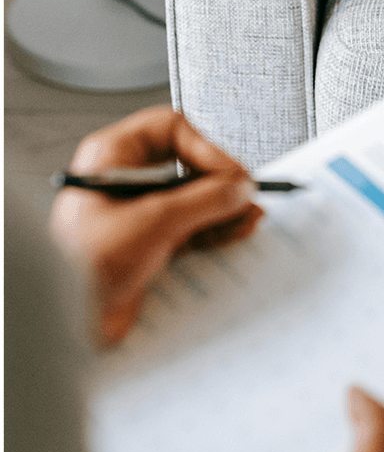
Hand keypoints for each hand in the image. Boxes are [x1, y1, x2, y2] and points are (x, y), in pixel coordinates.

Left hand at [49, 106, 262, 345]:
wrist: (67, 321)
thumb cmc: (82, 265)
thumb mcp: (153, 222)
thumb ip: (204, 200)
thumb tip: (238, 188)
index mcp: (112, 158)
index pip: (171, 130)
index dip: (207, 148)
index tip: (232, 174)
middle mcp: (127, 180)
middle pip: (188, 165)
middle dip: (222, 182)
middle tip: (245, 195)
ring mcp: (140, 212)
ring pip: (194, 198)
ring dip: (225, 207)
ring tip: (249, 215)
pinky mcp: (150, 243)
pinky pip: (193, 227)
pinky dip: (217, 229)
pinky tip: (237, 231)